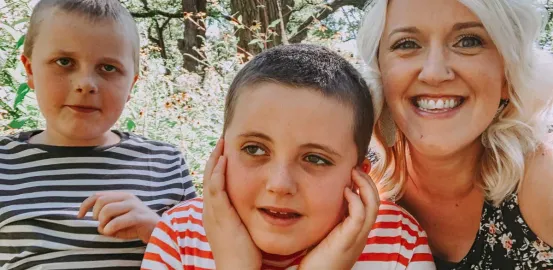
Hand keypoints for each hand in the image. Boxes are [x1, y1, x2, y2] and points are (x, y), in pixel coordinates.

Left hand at [77, 192, 159, 242]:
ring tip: (107, 229)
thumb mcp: (118, 220)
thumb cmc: (136, 226)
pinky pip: (117, 221)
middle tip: (101, 224)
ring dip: (102, 222)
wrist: (157, 231)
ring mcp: (134, 205)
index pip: (98, 195)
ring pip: (107, 209)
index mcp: (122, 196)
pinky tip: (110, 233)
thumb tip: (98, 225)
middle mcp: (128, 197)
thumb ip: (107, 218)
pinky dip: (109, 228)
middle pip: (101, 201)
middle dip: (95, 215)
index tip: (79, 216)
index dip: (85, 205)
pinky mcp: (138, 216)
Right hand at [202, 139, 261, 269]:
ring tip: (222, 142)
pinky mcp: (219, 216)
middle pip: (208, 176)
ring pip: (209, 178)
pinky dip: (218, 173)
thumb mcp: (241, 228)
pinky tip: (224, 160)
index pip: (213, 182)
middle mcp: (209, 209)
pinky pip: (215, 190)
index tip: (226, 151)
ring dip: (215, 159)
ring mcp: (212, 212)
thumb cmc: (244, 254)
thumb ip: (243, 214)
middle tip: (223, 139)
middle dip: (215, 157)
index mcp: (214, 212)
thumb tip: (257, 203)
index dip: (218, 165)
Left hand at [298, 169, 379, 269]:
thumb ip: (331, 220)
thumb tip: (325, 201)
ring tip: (354, 172)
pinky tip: (346, 191)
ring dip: (365, 186)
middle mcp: (361, 234)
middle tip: (357, 167)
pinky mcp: (348, 240)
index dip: (366, 187)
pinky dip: (356, 200)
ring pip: (373, 206)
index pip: (370, 205)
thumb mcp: (327, 235)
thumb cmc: (317, 260)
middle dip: (368, 182)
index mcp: (357, 232)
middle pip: (376, 202)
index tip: (355, 173)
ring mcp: (357, 238)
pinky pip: (360, 216)